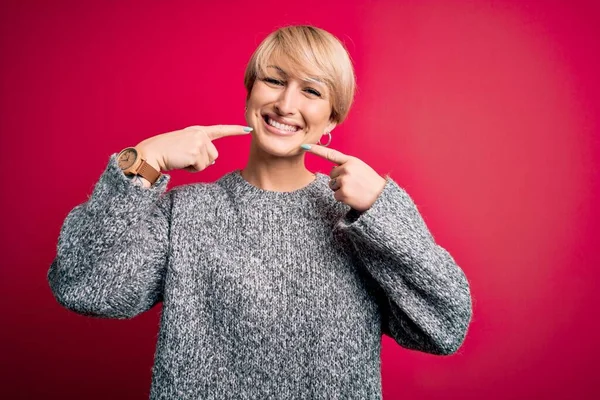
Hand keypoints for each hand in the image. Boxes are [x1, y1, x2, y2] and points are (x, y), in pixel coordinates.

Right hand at [135, 125, 251, 172]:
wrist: (151, 154)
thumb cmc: (165, 153)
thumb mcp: (185, 149)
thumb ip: (201, 151)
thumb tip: (212, 161)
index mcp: (197, 131)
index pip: (220, 130)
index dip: (235, 130)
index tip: (248, 129)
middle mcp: (200, 134)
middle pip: (214, 155)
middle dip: (201, 161)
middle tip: (183, 157)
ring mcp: (198, 142)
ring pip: (209, 162)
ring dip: (196, 166)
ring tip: (181, 159)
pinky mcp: (196, 151)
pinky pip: (201, 167)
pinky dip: (191, 169)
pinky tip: (181, 162)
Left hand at [302, 144, 386, 211]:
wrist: (381, 197)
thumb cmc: (371, 183)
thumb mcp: (361, 168)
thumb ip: (347, 166)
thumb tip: (333, 171)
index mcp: (351, 161)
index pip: (330, 154)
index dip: (316, 150)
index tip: (304, 146)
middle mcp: (346, 169)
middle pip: (331, 174)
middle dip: (339, 180)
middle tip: (354, 184)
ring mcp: (344, 181)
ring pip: (332, 185)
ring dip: (341, 189)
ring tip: (355, 190)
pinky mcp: (343, 193)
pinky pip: (335, 196)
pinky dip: (343, 198)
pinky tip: (353, 197)